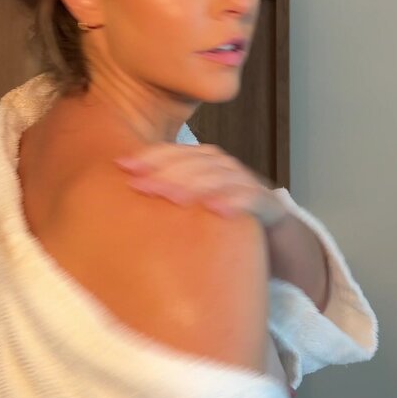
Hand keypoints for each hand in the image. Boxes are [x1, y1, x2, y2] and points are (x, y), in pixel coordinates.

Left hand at [116, 144, 288, 229]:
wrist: (277, 244)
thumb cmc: (224, 227)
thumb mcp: (192, 211)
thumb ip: (166, 201)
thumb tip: (119, 202)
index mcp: (204, 165)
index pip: (174, 153)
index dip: (149, 157)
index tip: (122, 166)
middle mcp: (225, 169)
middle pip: (194, 162)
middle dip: (165, 171)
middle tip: (141, 186)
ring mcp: (248, 185)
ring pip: (220, 176)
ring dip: (196, 184)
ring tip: (173, 198)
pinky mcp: (270, 205)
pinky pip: (252, 198)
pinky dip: (235, 200)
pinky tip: (216, 210)